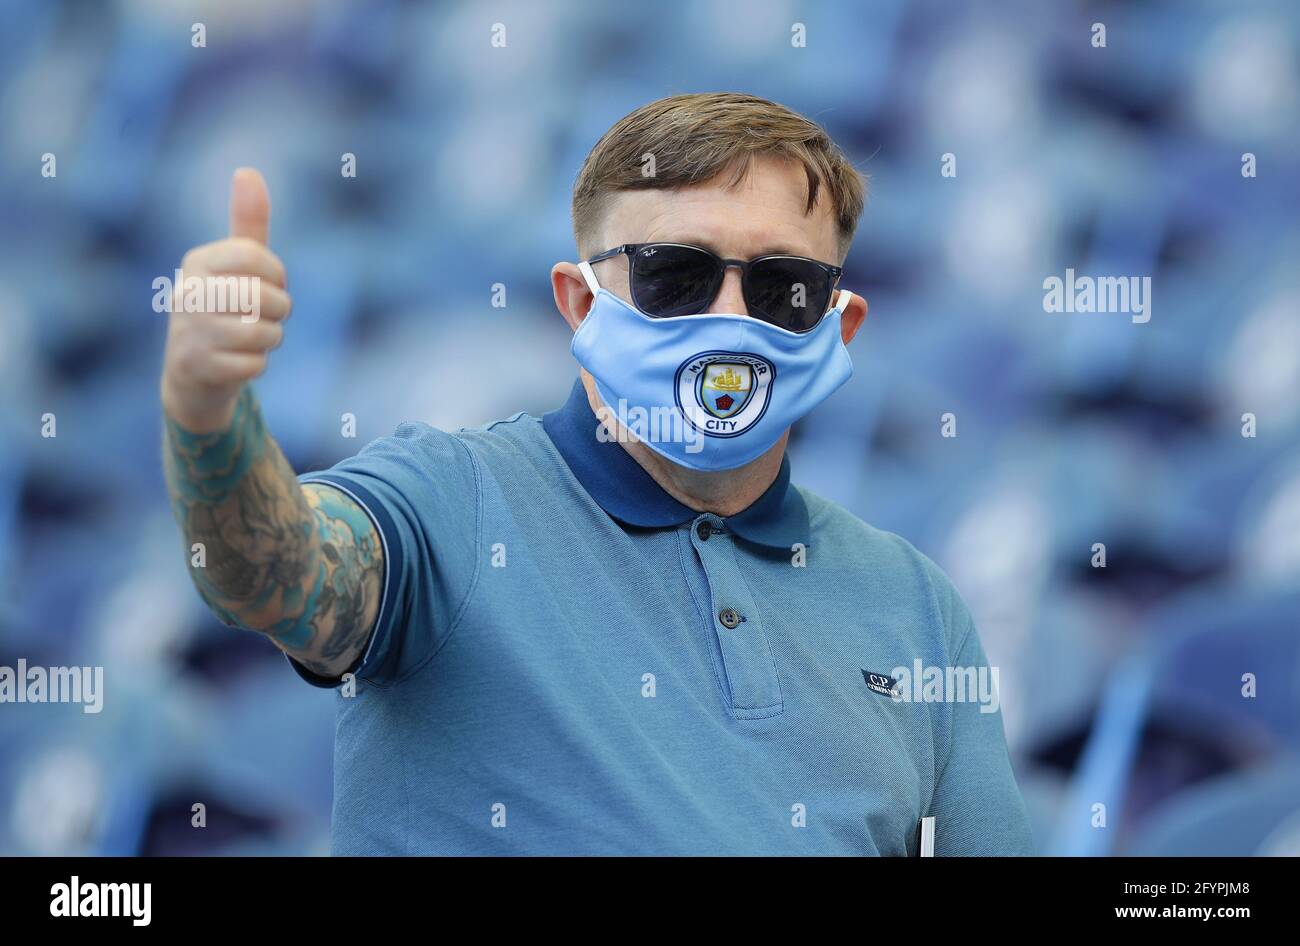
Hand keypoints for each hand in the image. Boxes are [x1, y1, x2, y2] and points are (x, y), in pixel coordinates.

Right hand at [161, 168, 291, 431]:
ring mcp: (188, 331)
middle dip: (277, 311)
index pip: (257, 257)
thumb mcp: (235, 266)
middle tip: (260, 317)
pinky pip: (256, 365)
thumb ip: (247, 224)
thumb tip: (247, 171)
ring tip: (246, 340)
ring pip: (264, 333)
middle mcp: (187, 293)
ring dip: (269, 340)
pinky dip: (256, 366)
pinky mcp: (197, 367)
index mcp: (197, 262)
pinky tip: (236, 363)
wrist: (193, 375)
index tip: (268, 284)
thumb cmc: (224, 310)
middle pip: (265, 297)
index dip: (276, 275)